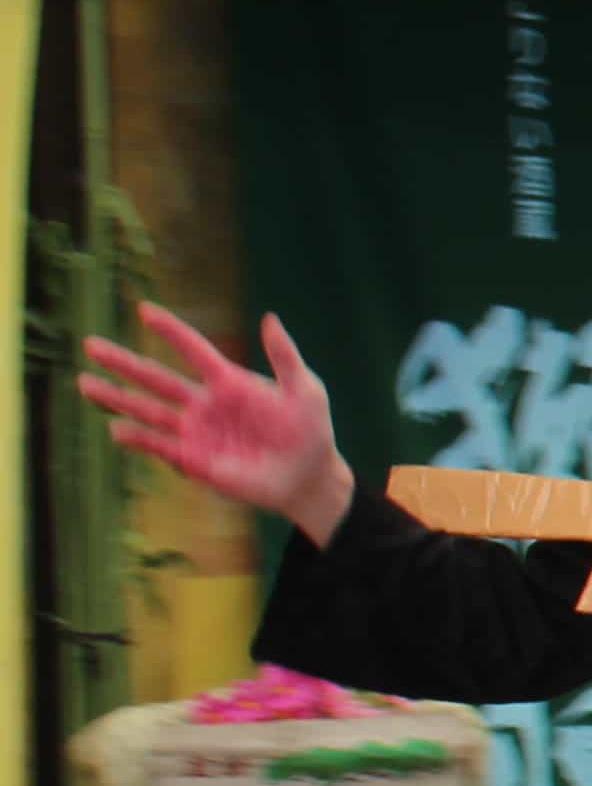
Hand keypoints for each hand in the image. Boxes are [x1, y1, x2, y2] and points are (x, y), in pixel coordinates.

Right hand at [79, 307, 357, 543]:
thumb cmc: (311, 430)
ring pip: (147, 410)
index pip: (193, 349)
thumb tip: (270, 318)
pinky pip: (160, 446)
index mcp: (230, 381)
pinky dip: (138, 438)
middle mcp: (204, 403)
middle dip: (123, 362)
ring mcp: (196, 432)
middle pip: (155, 378)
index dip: (170, 330)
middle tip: (90, 345)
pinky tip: (116, 429)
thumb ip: (285, 357)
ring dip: (116, 398)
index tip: (144, 309)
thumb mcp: (306, 389)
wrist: (309, 476)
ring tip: (84, 383)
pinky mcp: (194, 460)